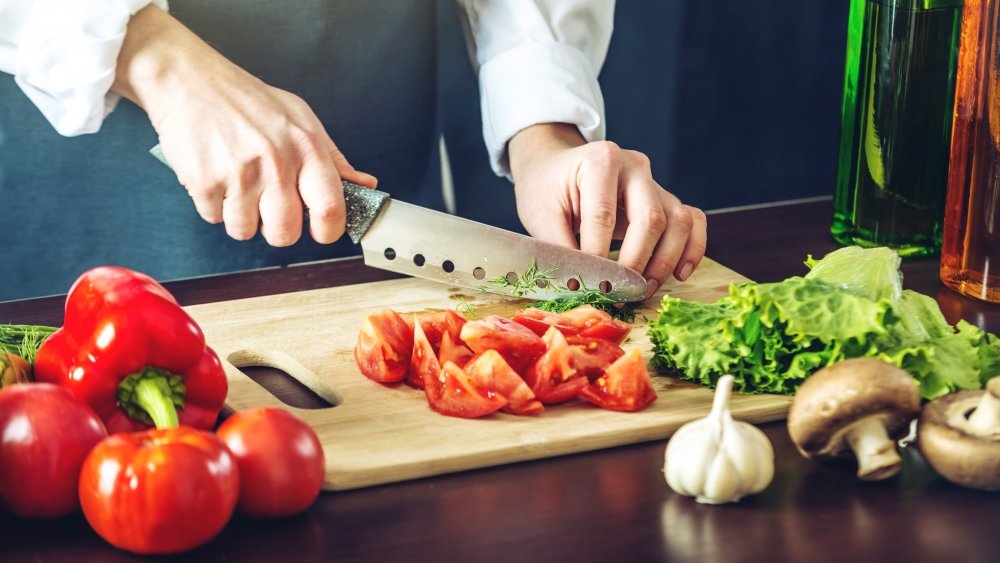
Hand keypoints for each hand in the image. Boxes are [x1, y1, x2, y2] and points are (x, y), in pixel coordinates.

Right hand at [112, 6, 376, 245]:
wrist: (188, 80)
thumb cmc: (247, 99)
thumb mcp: (301, 118)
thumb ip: (334, 158)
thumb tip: (364, 186)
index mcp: (306, 147)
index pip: (331, 208)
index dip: (328, 230)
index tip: (320, 230)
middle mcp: (276, 161)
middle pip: (285, 233)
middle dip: (277, 230)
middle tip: (269, 209)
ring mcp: (239, 173)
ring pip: (246, 230)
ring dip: (240, 217)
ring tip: (238, 185)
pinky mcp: (204, 181)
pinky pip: (214, 218)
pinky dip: (213, 205)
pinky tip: (216, 175)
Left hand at [508, 124, 706, 299]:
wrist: (556, 169)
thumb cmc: (547, 190)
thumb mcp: (541, 214)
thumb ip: (560, 249)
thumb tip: (579, 286)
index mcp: (600, 161)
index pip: (603, 215)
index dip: (597, 256)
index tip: (589, 286)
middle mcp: (634, 167)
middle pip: (651, 218)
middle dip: (636, 263)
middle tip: (621, 293)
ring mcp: (655, 182)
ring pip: (679, 222)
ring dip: (665, 262)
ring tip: (644, 289)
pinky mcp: (666, 199)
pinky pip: (693, 221)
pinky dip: (692, 249)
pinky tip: (679, 273)